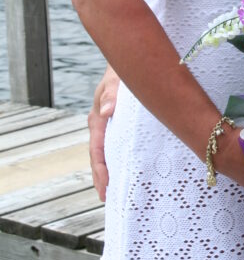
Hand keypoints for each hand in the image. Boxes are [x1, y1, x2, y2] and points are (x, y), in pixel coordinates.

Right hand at [88, 65, 119, 200]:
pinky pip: (118, 145)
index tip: (105, 188)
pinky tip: (128, 169)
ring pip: (108, 152)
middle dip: (103, 178)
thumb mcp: (117, 79)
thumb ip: (111, 93)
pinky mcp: (120, 124)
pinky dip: (120, 159)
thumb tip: (105, 111)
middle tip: (109, 198)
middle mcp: (101, 124)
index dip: (100, 170)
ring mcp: (110, 125)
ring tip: (117, 192)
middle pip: (100, 156)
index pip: (97, 150)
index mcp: (97, 118)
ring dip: (111, 171)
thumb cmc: (123, 70)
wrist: (131, 60)